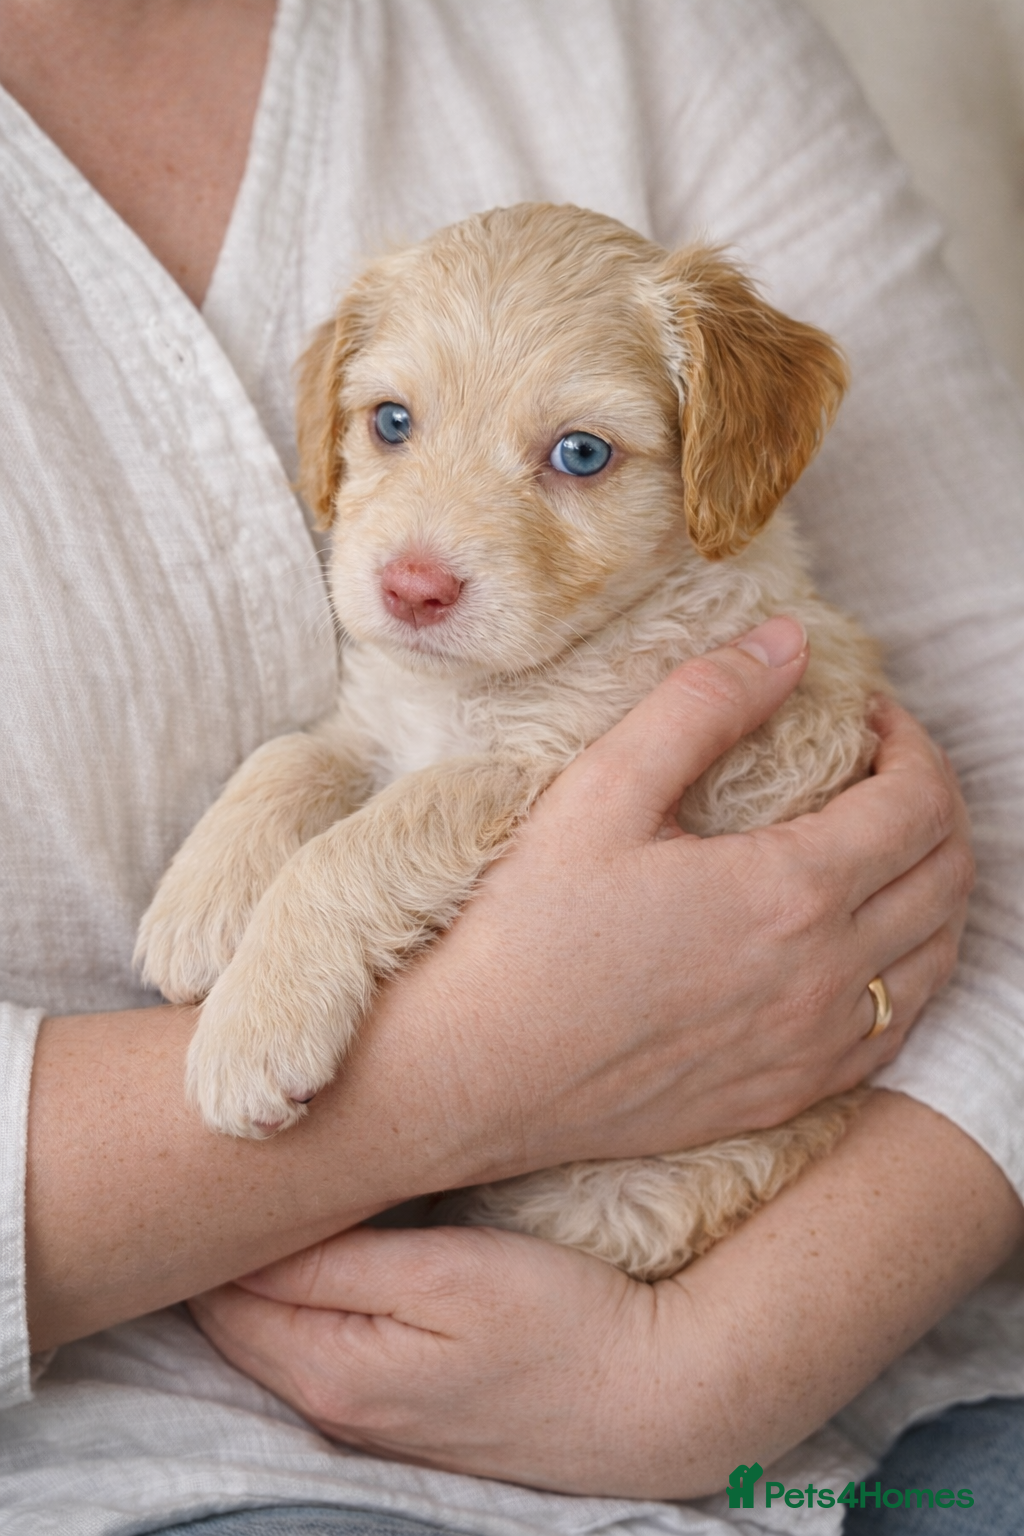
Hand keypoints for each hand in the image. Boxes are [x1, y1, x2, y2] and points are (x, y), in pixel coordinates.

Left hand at [191, 1093, 1022, 1497]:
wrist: (657, 1396)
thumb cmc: (559, 1323)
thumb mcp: (443, 1279)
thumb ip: (332, 1263)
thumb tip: (242, 1231)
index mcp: (329, 1368)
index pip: (219, 1289)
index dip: (208, 1215)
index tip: (211, 1142)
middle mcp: (333, 1400)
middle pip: (237, 1310)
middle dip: (227, 1236)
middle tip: (236, 1145)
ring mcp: (369, 1406)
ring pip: (278, 1321)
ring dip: (269, 1257)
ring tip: (279, 1176)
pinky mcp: (405, 1399)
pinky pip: (321, 1334)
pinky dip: (307, 1284)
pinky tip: (331, 1234)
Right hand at [403, 617, 972, 1175]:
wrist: (472, 1074)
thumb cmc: (524, 932)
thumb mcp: (601, 791)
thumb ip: (702, 702)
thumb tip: (788, 643)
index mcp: (790, 892)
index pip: (918, 801)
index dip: (910, 741)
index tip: (867, 716)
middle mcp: (823, 978)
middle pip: (948, 876)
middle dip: (934, 802)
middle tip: (881, 767)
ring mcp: (811, 1049)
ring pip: (937, 960)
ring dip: (933, 886)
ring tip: (880, 846)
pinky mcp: (786, 1096)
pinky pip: (895, 1032)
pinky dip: (909, 972)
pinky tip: (863, 947)